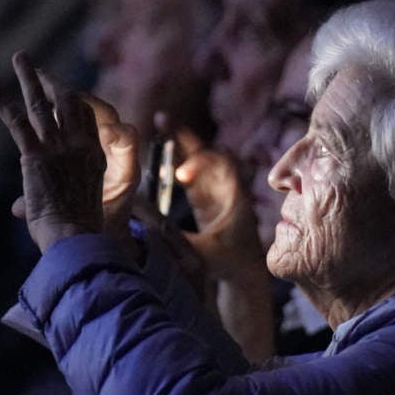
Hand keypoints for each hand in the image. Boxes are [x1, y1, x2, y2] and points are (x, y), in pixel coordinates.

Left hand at [0, 52, 139, 253]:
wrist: (75, 239)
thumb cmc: (77, 232)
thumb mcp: (71, 208)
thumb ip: (44, 198)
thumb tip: (14, 208)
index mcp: (94, 158)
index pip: (88, 118)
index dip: (74, 102)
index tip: (59, 90)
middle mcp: (79, 147)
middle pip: (68, 103)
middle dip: (52, 82)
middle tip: (38, 68)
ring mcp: (57, 149)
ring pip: (42, 105)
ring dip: (29, 79)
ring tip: (20, 57)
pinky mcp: (35, 156)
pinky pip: (17, 122)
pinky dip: (3, 103)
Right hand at [159, 115, 265, 281]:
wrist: (244, 274)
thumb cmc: (230, 264)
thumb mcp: (205, 255)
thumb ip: (179, 244)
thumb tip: (150, 231)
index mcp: (234, 197)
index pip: (223, 165)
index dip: (201, 162)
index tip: (181, 176)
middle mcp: (226, 189)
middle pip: (207, 153)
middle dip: (186, 138)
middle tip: (163, 119)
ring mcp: (215, 193)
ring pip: (197, 162)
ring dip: (179, 147)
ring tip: (159, 126)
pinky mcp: (205, 201)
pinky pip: (190, 176)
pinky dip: (175, 165)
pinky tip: (159, 161)